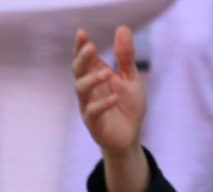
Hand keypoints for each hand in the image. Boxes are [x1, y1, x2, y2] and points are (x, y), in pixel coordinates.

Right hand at [72, 26, 145, 156]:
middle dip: (82, 58)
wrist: (130, 136)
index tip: (82, 34)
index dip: (80, 47)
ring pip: (81, 90)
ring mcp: (88, 105)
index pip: (83, 59)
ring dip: (93, 80)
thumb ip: (125, 58)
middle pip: (77, 70)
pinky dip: (103, 104)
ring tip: (108, 73)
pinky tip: (116, 97)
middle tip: (91, 47)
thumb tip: (123, 28)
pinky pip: (93, 112)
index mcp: (96, 76)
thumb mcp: (131, 79)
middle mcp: (89, 89)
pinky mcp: (94, 123)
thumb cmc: (128, 106)